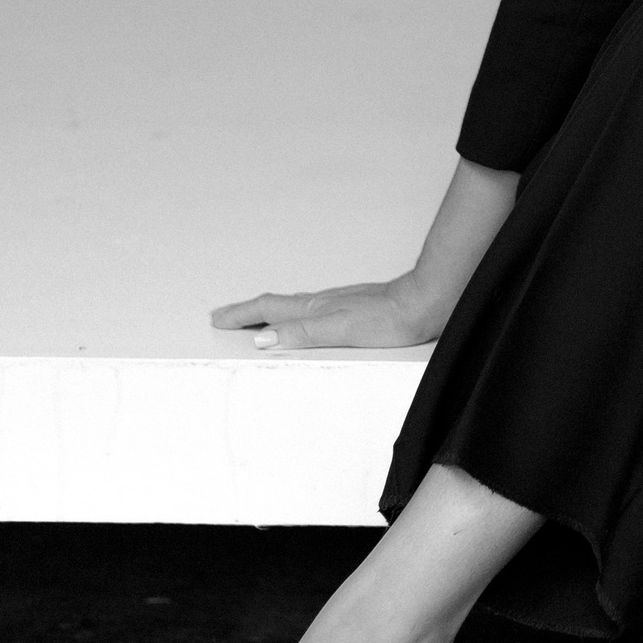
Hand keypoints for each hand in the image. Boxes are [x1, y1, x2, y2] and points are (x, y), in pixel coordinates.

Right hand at [210, 273, 434, 351]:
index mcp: (314, 309)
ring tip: (255, 318)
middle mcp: (323, 303)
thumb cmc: (389, 320)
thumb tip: (262, 339)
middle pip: (275, 305)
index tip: (217, 319)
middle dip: (247, 312)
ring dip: (268, 312)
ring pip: (293, 306)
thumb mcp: (341, 331)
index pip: (268, 311)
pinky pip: (311, 310)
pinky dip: (294, 315)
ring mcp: (338, 303)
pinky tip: (304, 319)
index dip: (241, 315)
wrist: (424, 304)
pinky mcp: (353, 308)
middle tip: (224, 316)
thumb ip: (302, 334)